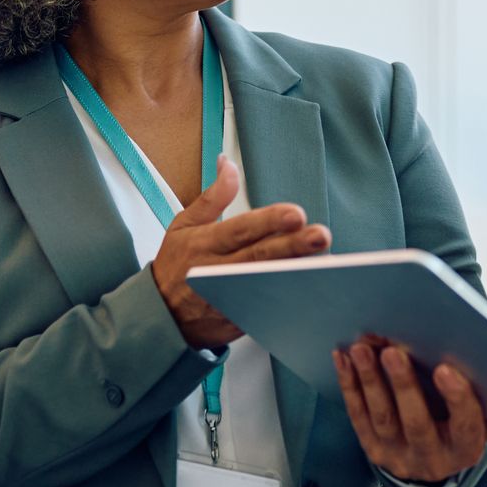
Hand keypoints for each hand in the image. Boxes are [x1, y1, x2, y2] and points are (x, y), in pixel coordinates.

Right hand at [153, 155, 331, 349]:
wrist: (161, 316)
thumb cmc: (175, 265)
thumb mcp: (184, 225)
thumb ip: (213, 197)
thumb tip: (228, 164)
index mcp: (204, 243)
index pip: (240, 230)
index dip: (268, 222)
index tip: (295, 214)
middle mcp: (216, 271)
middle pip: (259, 257)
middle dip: (293, 246)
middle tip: (321, 235)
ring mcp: (227, 300)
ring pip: (266, 286)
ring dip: (297, 274)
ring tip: (326, 263)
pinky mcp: (237, 322)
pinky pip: (266, 311)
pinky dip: (289, 301)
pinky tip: (313, 290)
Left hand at [333, 341, 486, 483]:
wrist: (432, 465)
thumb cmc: (461, 427)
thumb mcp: (484, 421)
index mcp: (465, 449)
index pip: (465, 425)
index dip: (457, 398)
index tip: (446, 368)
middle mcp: (431, 458)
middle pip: (416, 422)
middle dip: (404, 384)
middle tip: (392, 350)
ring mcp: (398, 456)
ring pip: (382, 417)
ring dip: (370, 380)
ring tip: (362, 348)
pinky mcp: (373, 449)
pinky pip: (358, 416)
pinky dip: (350, 385)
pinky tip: (344, 358)